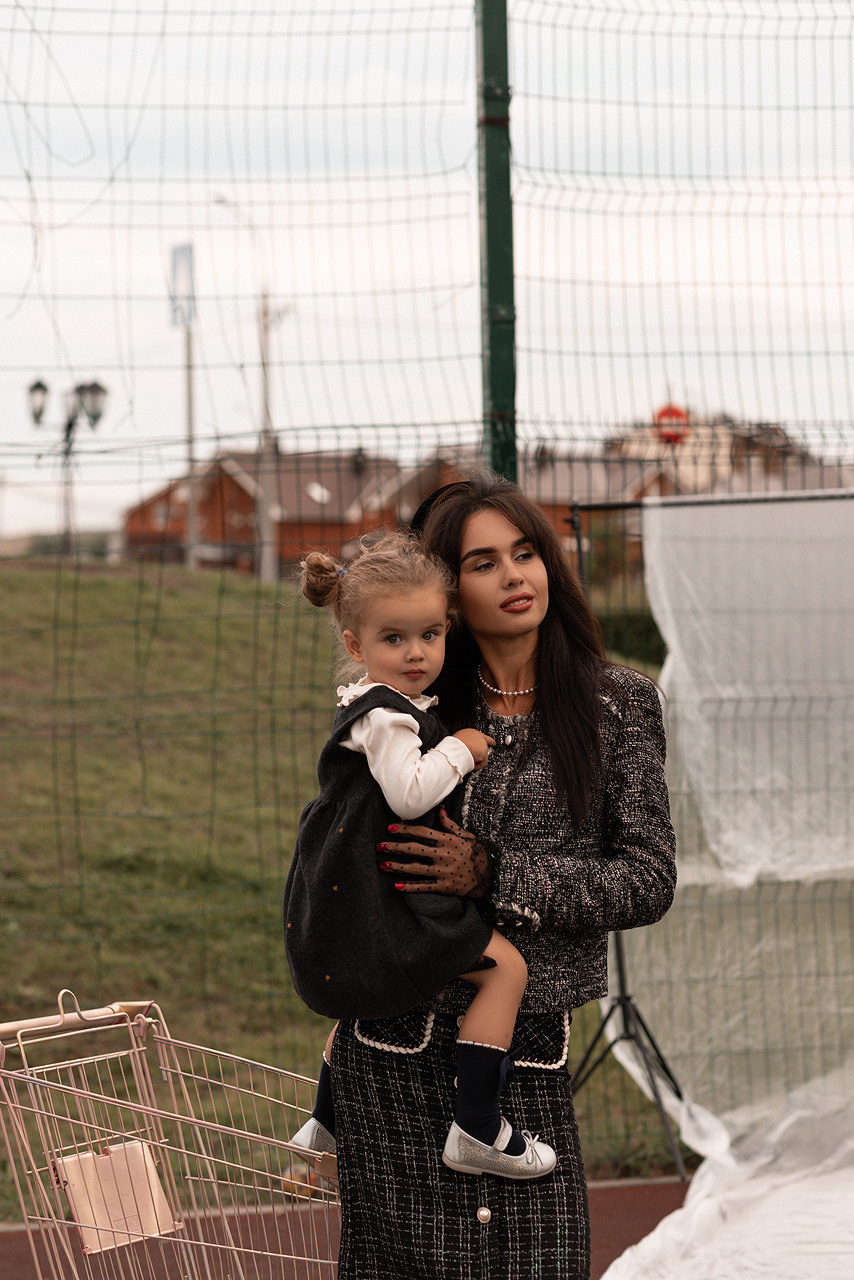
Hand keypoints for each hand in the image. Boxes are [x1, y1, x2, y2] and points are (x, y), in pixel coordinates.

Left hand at [377, 807, 492, 898]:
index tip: (390, 828)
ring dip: (397, 866)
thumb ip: (450, 825)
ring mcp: (443, 871)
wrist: (491, 876)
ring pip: (416, 868)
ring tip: (383, 864)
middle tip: (379, 846)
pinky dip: (410, 887)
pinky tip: (396, 886)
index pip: (422, 832)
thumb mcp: (466, 836)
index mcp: (448, 840)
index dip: (405, 830)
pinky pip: (424, 887)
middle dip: (394, 847)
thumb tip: (440, 809)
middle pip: (414, 849)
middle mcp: (444, 854)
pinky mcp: (445, 887)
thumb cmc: (477, 854)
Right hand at [452, 728, 494, 769]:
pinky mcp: (484, 754)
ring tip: (467, 759)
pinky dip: (477, 765)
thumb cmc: (453, 744)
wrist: (456, 748)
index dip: (484, 740)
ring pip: (482, 754)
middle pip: (484, 745)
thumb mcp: (456, 739)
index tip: (492, 743)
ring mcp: (482, 745)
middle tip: (475, 756)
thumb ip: (462, 742)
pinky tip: (471, 764)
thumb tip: (460, 747)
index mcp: (471, 732)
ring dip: (476, 758)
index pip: (480, 736)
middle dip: (481, 751)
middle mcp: (479, 737)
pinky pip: (482, 763)